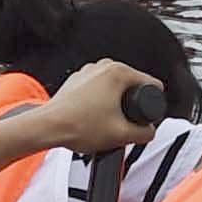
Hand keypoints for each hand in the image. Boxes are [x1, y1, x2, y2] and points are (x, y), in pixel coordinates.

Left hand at [38, 55, 154, 152]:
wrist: (48, 128)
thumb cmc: (77, 126)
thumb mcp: (121, 134)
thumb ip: (145, 134)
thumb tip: (149, 132)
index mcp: (118, 72)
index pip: (151, 84)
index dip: (153, 104)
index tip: (145, 118)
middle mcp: (103, 67)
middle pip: (132, 86)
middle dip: (131, 105)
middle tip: (121, 123)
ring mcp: (88, 72)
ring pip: (114, 89)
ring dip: (115, 105)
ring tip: (104, 123)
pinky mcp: (77, 82)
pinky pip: (97, 92)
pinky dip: (99, 104)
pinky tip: (91, 119)